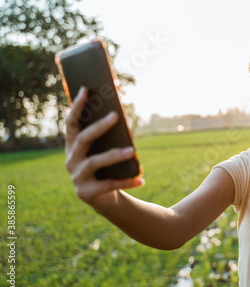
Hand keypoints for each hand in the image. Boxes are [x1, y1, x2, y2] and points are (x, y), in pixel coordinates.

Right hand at [64, 86, 143, 212]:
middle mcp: (71, 160)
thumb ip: (110, 136)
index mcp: (73, 146)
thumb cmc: (106, 168)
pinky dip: (127, 181)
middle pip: (83, 139)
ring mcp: (77, 177)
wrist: (103, 198)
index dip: (77, 106)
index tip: (86, 89)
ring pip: (95, 162)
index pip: (71, 123)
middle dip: (99, 127)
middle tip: (116, 116)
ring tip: (132, 151)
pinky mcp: (86, 193)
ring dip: (114, 155)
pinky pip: (109, 185)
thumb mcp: (106, 151)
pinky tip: (141, 178)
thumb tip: (124, 118)